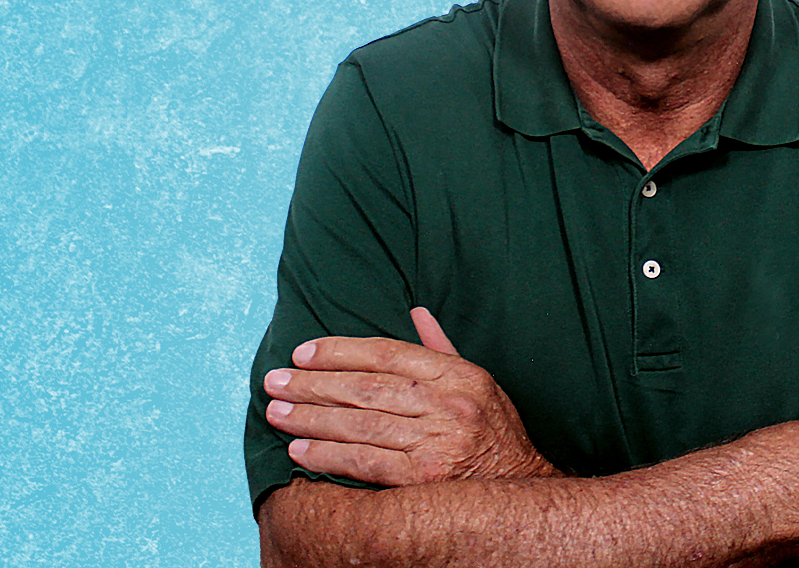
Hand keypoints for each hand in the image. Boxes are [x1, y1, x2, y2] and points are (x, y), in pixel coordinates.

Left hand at [262, 307, 561, 485]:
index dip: (340, 351)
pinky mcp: (425, 478)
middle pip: (366, 387)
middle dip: (313, 384)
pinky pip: (366, 462)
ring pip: (361, 423)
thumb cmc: (494, 431)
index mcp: (458, 374)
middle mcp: (448, 403)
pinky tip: (301, 449)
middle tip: (275, 381)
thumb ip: (440, 348)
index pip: (387, 354)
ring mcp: (437, 441)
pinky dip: (329, 454)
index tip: (303, 353)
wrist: (523, 486)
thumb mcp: (478, 381)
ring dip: (312, 418)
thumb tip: (415, 312)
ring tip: (277, 413)